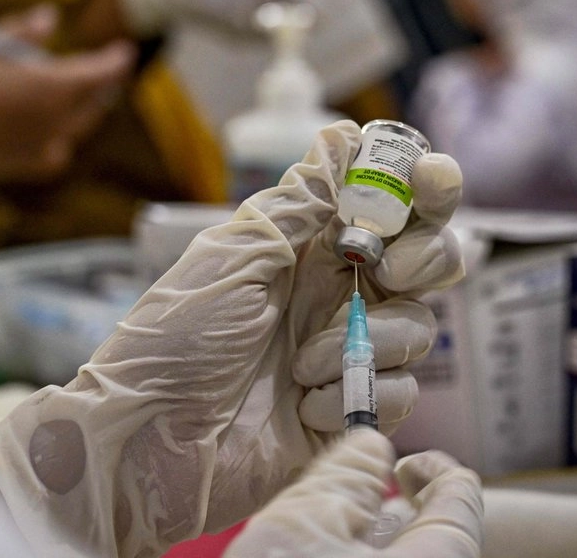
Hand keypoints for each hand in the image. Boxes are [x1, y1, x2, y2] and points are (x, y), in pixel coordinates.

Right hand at [0, 5, 134, 181]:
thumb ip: (25, 28)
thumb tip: (50, 15)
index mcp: (55, 86)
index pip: (102, 72)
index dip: (116, 59)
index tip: (125, 50)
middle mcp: (61, 117)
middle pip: (97, 100)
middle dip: (104, 83)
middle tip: (105, 70)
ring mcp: (50, 142)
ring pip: (83, 124)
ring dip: (88, 108)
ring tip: (87, 96)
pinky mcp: (35, 163)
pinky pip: (61, 148)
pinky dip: (63, 135)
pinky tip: (56, 130)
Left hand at [0, 121, 464, 557]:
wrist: (146, 441)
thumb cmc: (175, 339)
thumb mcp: (235, 256)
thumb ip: (302, 201)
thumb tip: (347, 134)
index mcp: (312, 245)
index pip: (393, 202)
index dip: (426, 185)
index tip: (429, 182)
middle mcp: (340, 291)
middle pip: (430, 258)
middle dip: (425, 257)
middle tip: (389, 271)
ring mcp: (351, 351)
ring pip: (419, 326)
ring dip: (369, 339)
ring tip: (301, 365)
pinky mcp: (354, 410)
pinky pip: (400, 391)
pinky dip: (355, 394)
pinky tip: (305, 405)